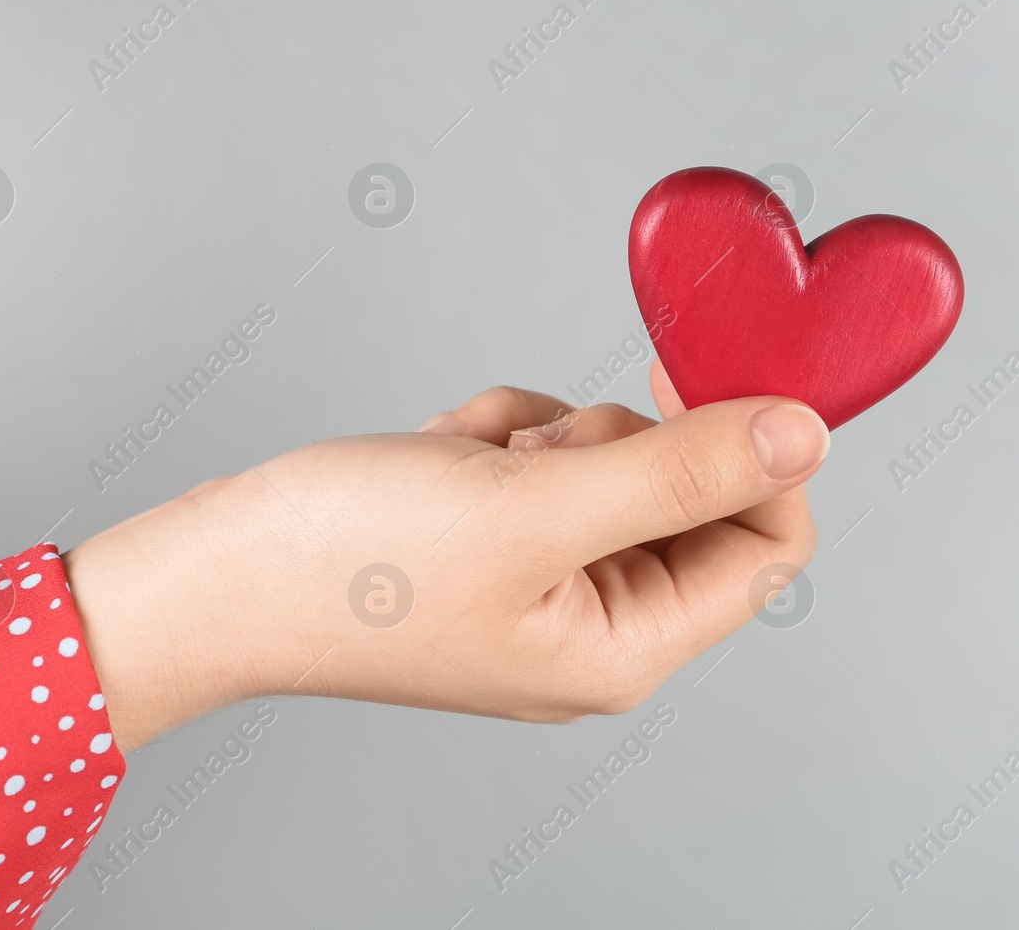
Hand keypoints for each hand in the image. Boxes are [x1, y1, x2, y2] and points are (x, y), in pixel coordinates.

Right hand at [65, 361, 826, 749]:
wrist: (214, 573)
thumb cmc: (349, 566)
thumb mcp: (535, 508)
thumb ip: (680, 471)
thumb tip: (804, 435)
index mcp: (624, 646)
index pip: (763, 545)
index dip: (758, 455)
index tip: (709, 373)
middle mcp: (593, 622)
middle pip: (685, 495)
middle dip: (613, 443)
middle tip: (539, 452)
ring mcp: (540, 578)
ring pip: (608, 459)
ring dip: (542, 434)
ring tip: (469, 464)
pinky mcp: (493, 536)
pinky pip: (543, 451)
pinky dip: (498, 436)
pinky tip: (441, 459)